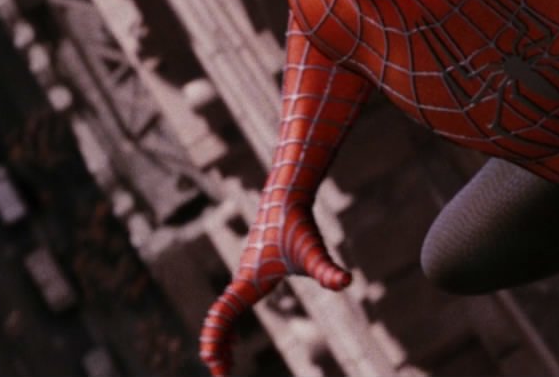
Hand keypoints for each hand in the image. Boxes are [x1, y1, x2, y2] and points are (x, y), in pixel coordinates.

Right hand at [200, 198, 350, 375]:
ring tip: (224, 364)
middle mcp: (240, 279)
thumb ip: (327, 269)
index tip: (211, 360)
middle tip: (220, 373)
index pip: (224, 314)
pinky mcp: (251, 272)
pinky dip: (228, 326)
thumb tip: (347, 281)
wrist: (287, 198)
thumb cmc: (298, 225)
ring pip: (223, 314)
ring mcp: (244, 276)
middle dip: (217, 346)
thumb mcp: (313, 251)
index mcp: (248, 281)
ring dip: (220, 339)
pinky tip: (234, 341)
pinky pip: (231, 306)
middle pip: (219, 319)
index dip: (216, 337)